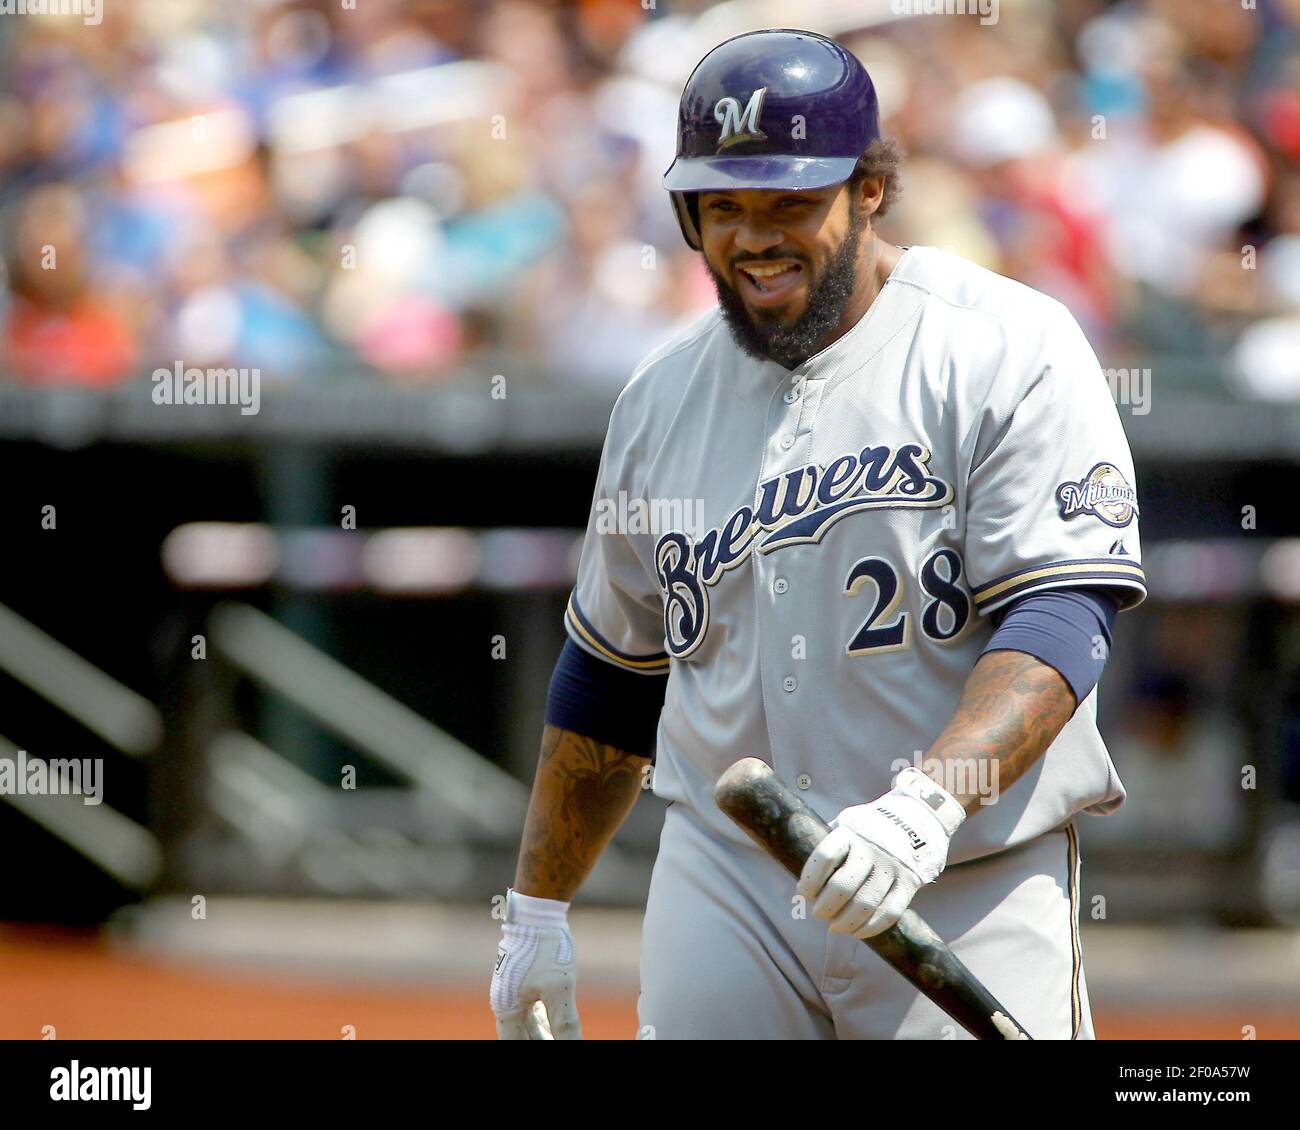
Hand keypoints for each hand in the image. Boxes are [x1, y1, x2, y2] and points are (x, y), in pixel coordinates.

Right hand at [491, 889, 581, 1039]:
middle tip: (562, 1042)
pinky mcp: (521, 979)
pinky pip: (530, 1009)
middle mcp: (504, 1001)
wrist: (538, 910)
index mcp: (506, 1008)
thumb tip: (573, 1045)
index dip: (534, 1049)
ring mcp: (511, 989)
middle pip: (520, 1036)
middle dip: (539, 1042)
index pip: (516, 1045)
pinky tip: (555, 1023)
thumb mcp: (559, 988)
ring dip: (541, 1035)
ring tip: (560, 1039)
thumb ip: (564, 1023)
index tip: (556, 1047)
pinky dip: (542, 1020)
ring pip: (525, 1024)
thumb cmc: (545, 946)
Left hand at [796, 767, 965, 938]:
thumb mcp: (844, 825)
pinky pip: (890, 912)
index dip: (810, 879)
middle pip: (843, 886)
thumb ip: (824, 843)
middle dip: (826, 906)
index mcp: (850, 832)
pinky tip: (857, 932)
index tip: (803, 893)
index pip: (825, 856)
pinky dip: (871, 927)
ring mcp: (892, 866)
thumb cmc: (866, 830)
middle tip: (818, 913)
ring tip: (834, 926)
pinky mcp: (909, 883)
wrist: (915, 819)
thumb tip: (782, 859)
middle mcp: (871, 848)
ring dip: (845, 921)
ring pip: (866, 903)